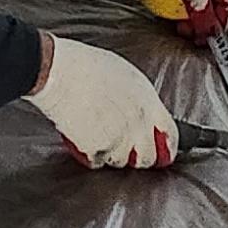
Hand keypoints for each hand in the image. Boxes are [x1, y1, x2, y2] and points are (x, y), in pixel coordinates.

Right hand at [26, 33, 178, 169]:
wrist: (57, 71)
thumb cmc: (85, 65)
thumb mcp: (125, 74)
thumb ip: (141, 100)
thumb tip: (147, 117)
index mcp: (147, 102)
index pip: (171, 135)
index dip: (167, 147)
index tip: (163, 153)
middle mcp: (137, 124)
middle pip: (147, 157)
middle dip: (138, 155)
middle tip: (126, 148)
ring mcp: (118, 139)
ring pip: (121, 161)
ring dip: (112, 153)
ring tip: (98, 132)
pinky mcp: (97, 150)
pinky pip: (98, 162)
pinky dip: (91, 154)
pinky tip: (84, 136)